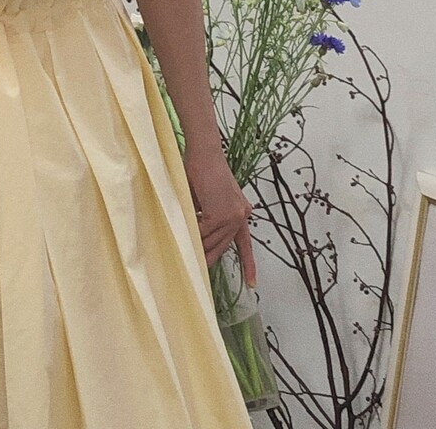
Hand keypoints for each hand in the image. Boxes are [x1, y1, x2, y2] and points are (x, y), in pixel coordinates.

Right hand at [183, 151, 256, 287]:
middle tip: (198, 269)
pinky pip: (203, 232)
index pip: (245, 243)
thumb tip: (197, 233)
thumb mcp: (210, 197)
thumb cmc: (202, 169)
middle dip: (210, 258)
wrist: (205, 152)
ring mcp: (232, 215)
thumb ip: (209, 215)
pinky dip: (193, 236)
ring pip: (213, 241)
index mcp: (242, 211)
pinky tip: (184, 238)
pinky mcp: (219, 213)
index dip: (248, 264)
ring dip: (199, 248)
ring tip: (186, 255)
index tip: (252, 283)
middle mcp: (241, 215)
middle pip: (223, 245)